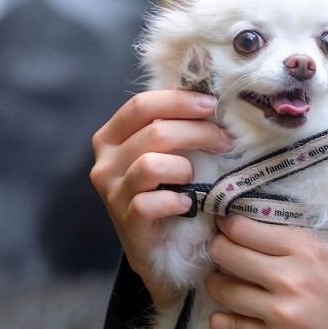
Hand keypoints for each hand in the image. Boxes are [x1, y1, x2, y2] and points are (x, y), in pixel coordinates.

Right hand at [90, 90, 231, 308]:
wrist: (162, 250)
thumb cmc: (167, 192)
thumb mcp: (167, 151)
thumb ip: (170, 118)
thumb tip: (187, 78)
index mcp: (111, 137)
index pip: (141, 104)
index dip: (179, 101)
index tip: (212, 105)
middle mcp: (105, 162)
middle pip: (153, 131)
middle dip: (196, 131)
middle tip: (223, 140)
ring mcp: (112, 193)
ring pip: (151, 164)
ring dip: (185, 168)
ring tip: (198, 178)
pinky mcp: (126, 221)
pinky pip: (151, 202)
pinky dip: (176, 201)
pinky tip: (188, 204)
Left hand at [204, 214, 327, 328]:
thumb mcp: (323, 248)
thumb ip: (285, 234)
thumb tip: (240, 219)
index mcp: (304, 248)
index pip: (242, 228)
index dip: (226, 224)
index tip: (224, 226)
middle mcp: (290, 278)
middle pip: (225, 253)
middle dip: (218, 248)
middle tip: (221, 249)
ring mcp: (280, 312)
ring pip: (221, 288)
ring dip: (217, 282)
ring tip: (225, 280)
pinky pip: (227, 325)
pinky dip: (222, 318)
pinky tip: (230, 310)